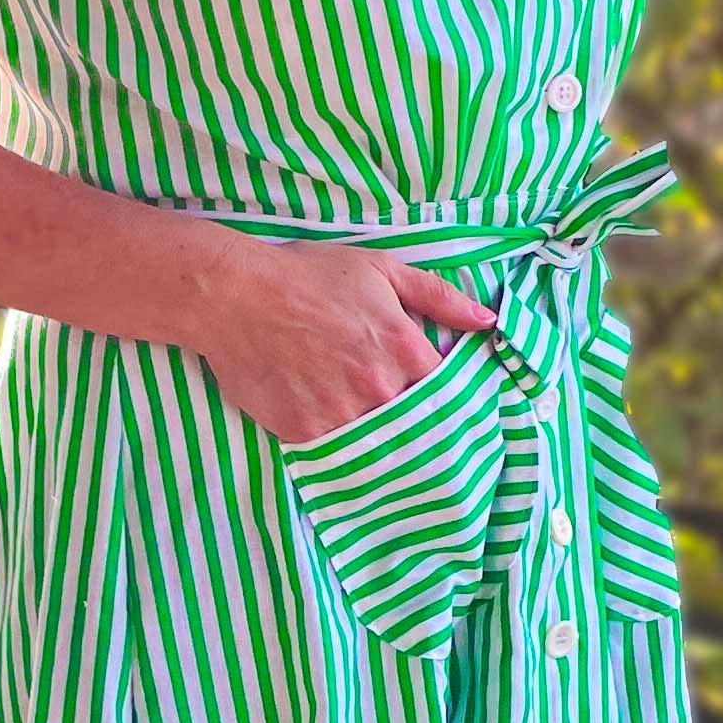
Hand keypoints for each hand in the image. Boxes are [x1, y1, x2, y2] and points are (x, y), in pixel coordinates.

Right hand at [196, 240, 496, 446]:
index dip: (438, 396)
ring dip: (373, 436)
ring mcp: (342, 414)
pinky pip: (334, 452)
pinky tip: (326, 424)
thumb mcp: (381, 271)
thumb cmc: (308, 275)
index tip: (428, 397)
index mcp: (406, 349)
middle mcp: (380, 387)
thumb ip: (439, 297)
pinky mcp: (305, 432)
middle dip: (407, 420)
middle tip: (395, 415)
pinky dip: (335, 444)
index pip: (445, 393)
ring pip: (375, 443)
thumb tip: (488, 321)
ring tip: (355, 418)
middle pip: (413, 423)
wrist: (235, 294)